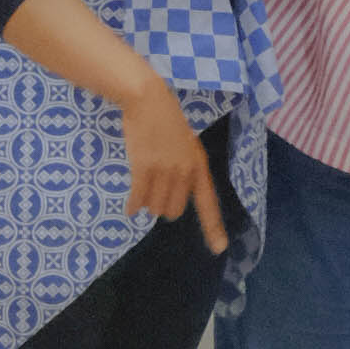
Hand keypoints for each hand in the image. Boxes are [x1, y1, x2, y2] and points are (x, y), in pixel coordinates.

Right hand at [120, 77, 226, 251]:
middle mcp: (184, 172)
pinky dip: (133, 206)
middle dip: (164, 206)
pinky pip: (138, 199)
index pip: (208, 203)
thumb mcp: (185, 145)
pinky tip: (129, 208)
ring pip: (155, 207)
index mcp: (198, 165)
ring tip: (143, 189)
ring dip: (147, 204)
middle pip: (174, 210)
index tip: (219, 248)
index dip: (213, 228)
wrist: (147, 100)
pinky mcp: (143, 168)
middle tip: (156, 193)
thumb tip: (171, 199)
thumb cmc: (166, 120)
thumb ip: (184, 170)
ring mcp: (164, 170)